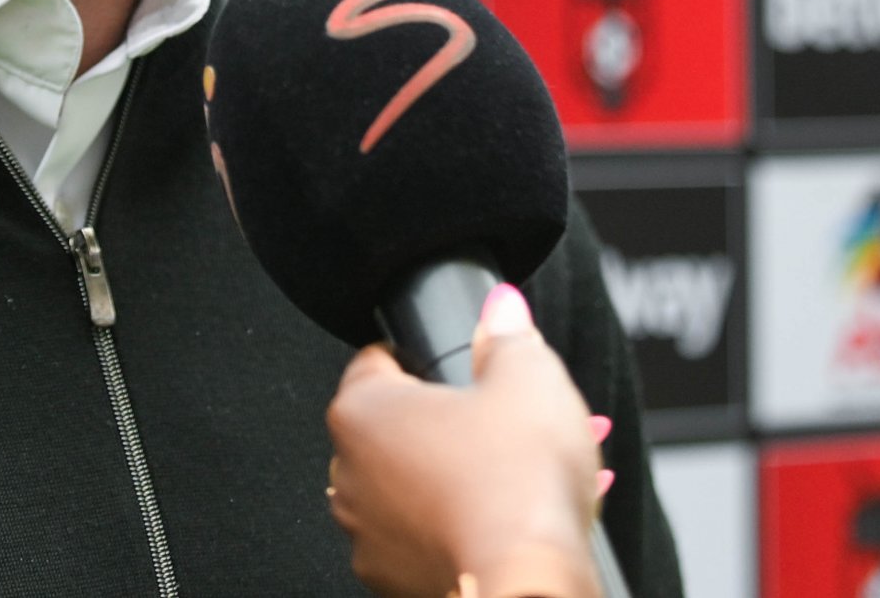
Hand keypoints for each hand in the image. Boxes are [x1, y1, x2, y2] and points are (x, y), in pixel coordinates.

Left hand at [323, 284, 604, 597]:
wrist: (529, 583)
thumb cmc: (517, 485)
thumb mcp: (528, 379)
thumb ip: (508, 334)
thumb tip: (500, 308)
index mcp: (363, 411)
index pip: (377, 360)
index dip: (423, 358)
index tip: (455, 367)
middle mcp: (350, 474)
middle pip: (399, 427)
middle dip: (450, 422)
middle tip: (504, 424)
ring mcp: (369, 534)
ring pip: (414, 485)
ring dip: (459, 476)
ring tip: (520, 474)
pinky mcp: (396, 581)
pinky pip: (427, 536)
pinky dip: (461, 524)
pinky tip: (509, 517)